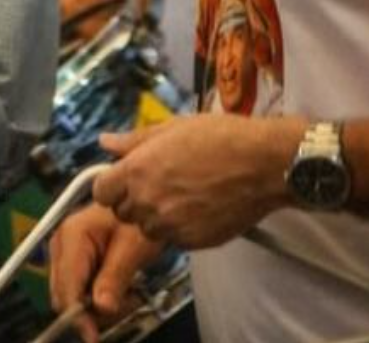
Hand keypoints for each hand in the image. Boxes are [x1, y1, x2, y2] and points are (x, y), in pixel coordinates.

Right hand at [48, 204, 164, 342]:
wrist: (143, 204)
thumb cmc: (138, 217)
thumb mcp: (134, 247)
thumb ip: (115, 277)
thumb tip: (101, 307)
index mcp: (72, 236)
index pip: (66, 286)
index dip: (77, 314)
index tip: (91, 334)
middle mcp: (61, 244)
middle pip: (63, 293)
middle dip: (90, 310)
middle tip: (123, 310)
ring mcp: (65, 251)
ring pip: (70, 294)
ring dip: (96, 304)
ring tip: (127, 296)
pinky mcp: (74, 259)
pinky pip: (78, 288)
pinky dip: (98, 296)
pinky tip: (119, 290)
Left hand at [92, 113, 301, 247]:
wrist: (267, 164)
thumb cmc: (222, 139)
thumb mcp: (171, 128)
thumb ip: (133, 141)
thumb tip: (106, 142)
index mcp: (136, 171)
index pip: (101, 192)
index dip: (112, 186)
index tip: (126, 181)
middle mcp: (148, 201)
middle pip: (123, 212)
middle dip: (135, 201)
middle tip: (160, 186)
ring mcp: (171, 224)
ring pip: (148, 229)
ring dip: (157, 218)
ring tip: (183, 197)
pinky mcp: (194, 241)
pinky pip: (175, 240)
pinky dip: (182, 229)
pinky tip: (200, 210)